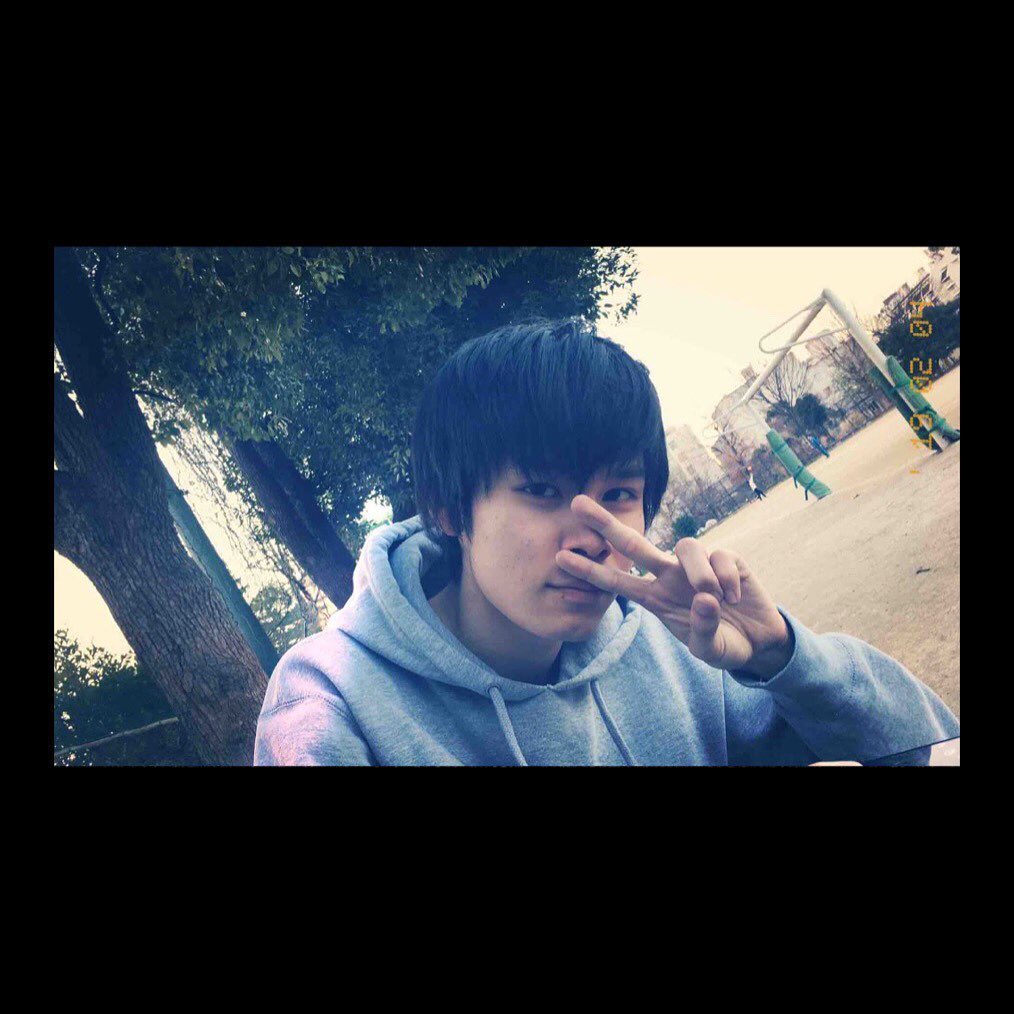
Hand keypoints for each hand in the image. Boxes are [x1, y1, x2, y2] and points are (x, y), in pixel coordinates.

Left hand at [556, 495, 793, 677]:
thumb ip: (703, 629)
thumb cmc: (724, 643)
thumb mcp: (710, 649)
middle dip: (604, 523)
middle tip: (576, 503)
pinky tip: (735, 598)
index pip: (617, 582)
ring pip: (685, 547)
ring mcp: (697, 565)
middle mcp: (670, 576)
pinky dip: (727, 580)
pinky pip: (720, 557)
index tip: (559, 559)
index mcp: (656, 599)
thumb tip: (703, 598)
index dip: (589, 571)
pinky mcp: (726, 558)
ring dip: (698, 572)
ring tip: (714, 599)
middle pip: (633, 544)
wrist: (759, 641)